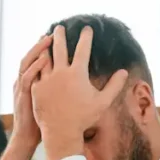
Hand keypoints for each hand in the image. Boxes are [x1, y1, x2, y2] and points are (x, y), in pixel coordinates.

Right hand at [9, 34, 52, 148]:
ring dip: (38, 49)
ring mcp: (22, 88)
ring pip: (27, 63)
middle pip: (32, 56)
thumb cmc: (41, 122)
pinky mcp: (23, 96)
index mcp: (32, 83)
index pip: (38, 61)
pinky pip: (27, 77)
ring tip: (49, 38)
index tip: (56, 38)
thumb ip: (56, 90)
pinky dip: (35, 66)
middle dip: (42, 43)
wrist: (27, 139)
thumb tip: (74, 83)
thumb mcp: (48, 102)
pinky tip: (45, 58)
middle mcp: (25, 82)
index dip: (45, 48)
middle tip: (54, 32)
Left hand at [30, 26, 127, 159]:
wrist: (61, 132)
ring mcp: (46, 80)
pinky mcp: (36, 88)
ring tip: (44, 40)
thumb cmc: (84, 118)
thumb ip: (114, 86)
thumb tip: (124, 72)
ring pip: (45, 58)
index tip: (87, 29)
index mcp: (77, 73)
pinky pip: (35, 72)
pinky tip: (36, 60)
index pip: (83, 49)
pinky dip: (36, 64)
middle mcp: (60, 73)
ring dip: (45, 47)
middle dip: (60, 36)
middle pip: (59, 48)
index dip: (86, 37)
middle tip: (59, 27)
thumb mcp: (103, 102)